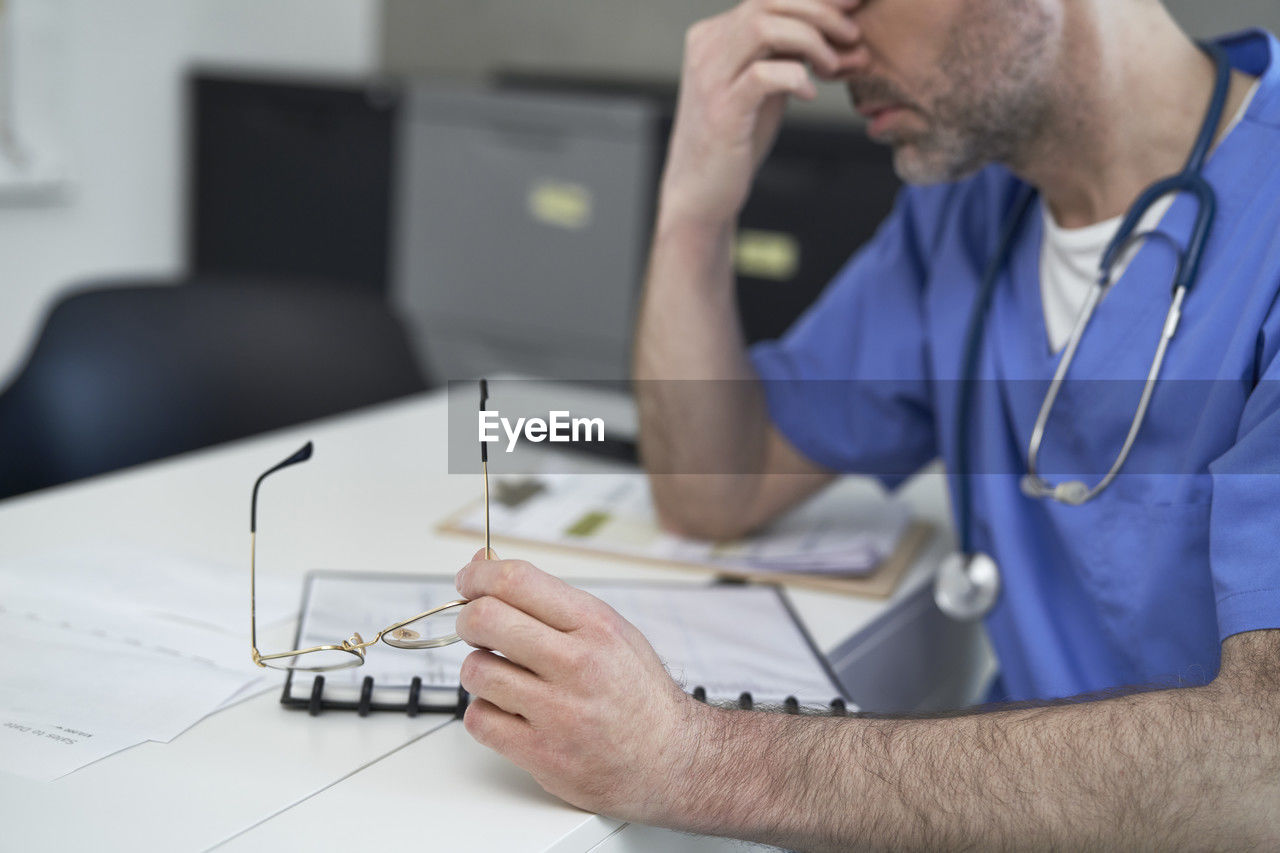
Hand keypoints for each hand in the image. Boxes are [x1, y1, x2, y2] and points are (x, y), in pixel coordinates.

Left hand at [454, 549, 708, 820]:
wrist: (668, 759)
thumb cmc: (636, 692)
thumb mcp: (608, 629)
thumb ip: (547, 598)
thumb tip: (485, 564)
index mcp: (595, 625)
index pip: (516, 581)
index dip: (477, 576)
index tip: (467, 582)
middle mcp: (577, 664)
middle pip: (485, 620)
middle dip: (468, 620)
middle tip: (475, 628)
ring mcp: (558, 712)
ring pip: (476, 671)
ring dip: (479, 670)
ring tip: (503, 676)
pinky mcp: (542, 754)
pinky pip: (479, 720)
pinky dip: (484, 714)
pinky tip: (508, 711)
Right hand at [660, 0, 865, 225]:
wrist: (700, 193)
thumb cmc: (735, 140)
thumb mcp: (761, 85)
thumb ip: (786, 53)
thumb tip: (840, 30)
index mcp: (713, 35)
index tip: (854, 4)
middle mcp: (707, 48)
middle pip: (768, 2)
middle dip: (821, 12)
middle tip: (852, 35)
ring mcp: (710, 78)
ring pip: (764, 28)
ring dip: (811, 41)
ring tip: (831, 67)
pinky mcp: (722, 111)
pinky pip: (764, 75)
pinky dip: (796, 78)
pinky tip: (810, 95)